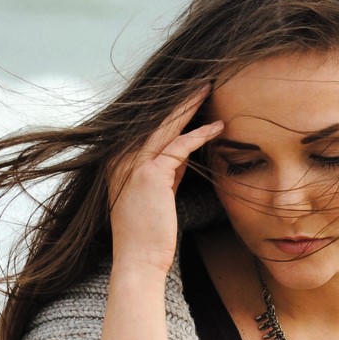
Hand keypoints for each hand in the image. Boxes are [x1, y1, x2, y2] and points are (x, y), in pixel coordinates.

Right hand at [106, 84, 224, 277]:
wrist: (138, 260)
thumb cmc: (150, 233)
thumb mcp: (158, 193)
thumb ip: (166, 171)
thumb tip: (183, 151)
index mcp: (120, 160)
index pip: (149, 126)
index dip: (172, 110)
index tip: (191, 94)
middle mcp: (121, 156)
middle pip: (155, 119)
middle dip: (179, 98)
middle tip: (202, 79)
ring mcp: (132, 163)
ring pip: (165, 125)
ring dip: (189, 105)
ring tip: (209, 88)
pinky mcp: (150, 174)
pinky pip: (178, 146)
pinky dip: (199, 135)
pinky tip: (218, 127)